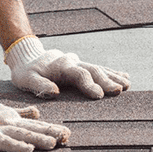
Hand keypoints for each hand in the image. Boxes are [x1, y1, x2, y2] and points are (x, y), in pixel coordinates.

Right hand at [0, 82, 69, 151]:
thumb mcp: (4, 110)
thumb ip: (21, 112)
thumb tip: (38, 112)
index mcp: (14, 118)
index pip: (36, 124)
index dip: (52, 128)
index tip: (67, 133)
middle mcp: (10, 122)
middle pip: (34, 128)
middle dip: (51, 133)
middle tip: (67, 138)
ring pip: (23, 133)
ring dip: (39, 138)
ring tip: (54, 143)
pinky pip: (4, 142)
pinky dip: (16, 146)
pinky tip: (28, 149)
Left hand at [5, 35, 130, 98]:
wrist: (28, 56)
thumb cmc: (26, 72)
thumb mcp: (26, 79)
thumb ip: (39, 85)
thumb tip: (54, 93)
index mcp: (61, 66)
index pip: (78, 74)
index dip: (89, 84)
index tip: (99, 95)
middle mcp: (73, 62)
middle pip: (93, 70)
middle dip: (107, 81)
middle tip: (119, 90)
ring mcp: (79, 63)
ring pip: (99, 68)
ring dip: (113, 77)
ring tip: (126, 85)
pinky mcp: (82, 66)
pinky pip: (99, 68)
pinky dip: (112, 72)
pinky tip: (125, 77)